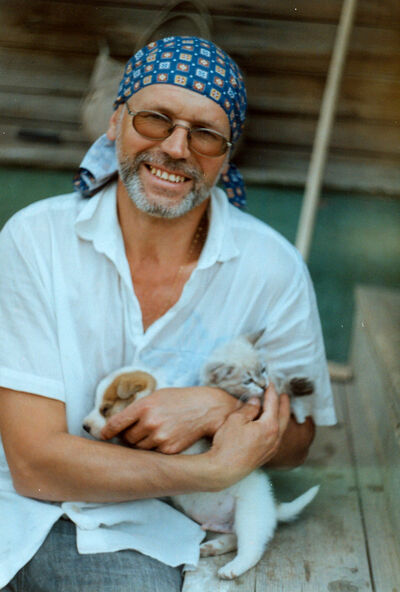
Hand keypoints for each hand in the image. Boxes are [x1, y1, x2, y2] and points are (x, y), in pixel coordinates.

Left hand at [101, 386, 238, 453]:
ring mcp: (160, 437)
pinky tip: (164, 439)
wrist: (207, 408)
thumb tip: (119, 425)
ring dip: (141, 444)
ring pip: (139, 449)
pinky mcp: (170, 450)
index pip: (115, 424)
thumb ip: (138, 409)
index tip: (104, 435)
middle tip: (137, 432)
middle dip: (128, 437)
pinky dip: (155, 450)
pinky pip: (153, 454)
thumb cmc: (180, 400)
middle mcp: (150, 422)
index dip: (106, 432)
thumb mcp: (157, 396)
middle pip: (126, 438)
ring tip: (154, 434)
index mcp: (144, 406)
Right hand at [208, 383, 290, 486]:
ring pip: (282, 429)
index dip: (271, 392)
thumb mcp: (236, 420)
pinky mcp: (265, 456)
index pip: (273, 404)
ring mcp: (271, 449)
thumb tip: (256, 401)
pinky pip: (277, 438)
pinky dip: (277, 428)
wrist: (223, 470)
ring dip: (282, 417)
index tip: (270, 384)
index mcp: (270, 426)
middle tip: (284, 395)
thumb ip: (248, 408)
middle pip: (284, 417)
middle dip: (284, 404)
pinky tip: (271, 427)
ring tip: (280, 409)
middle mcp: (275, 438)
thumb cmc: (228, 444)